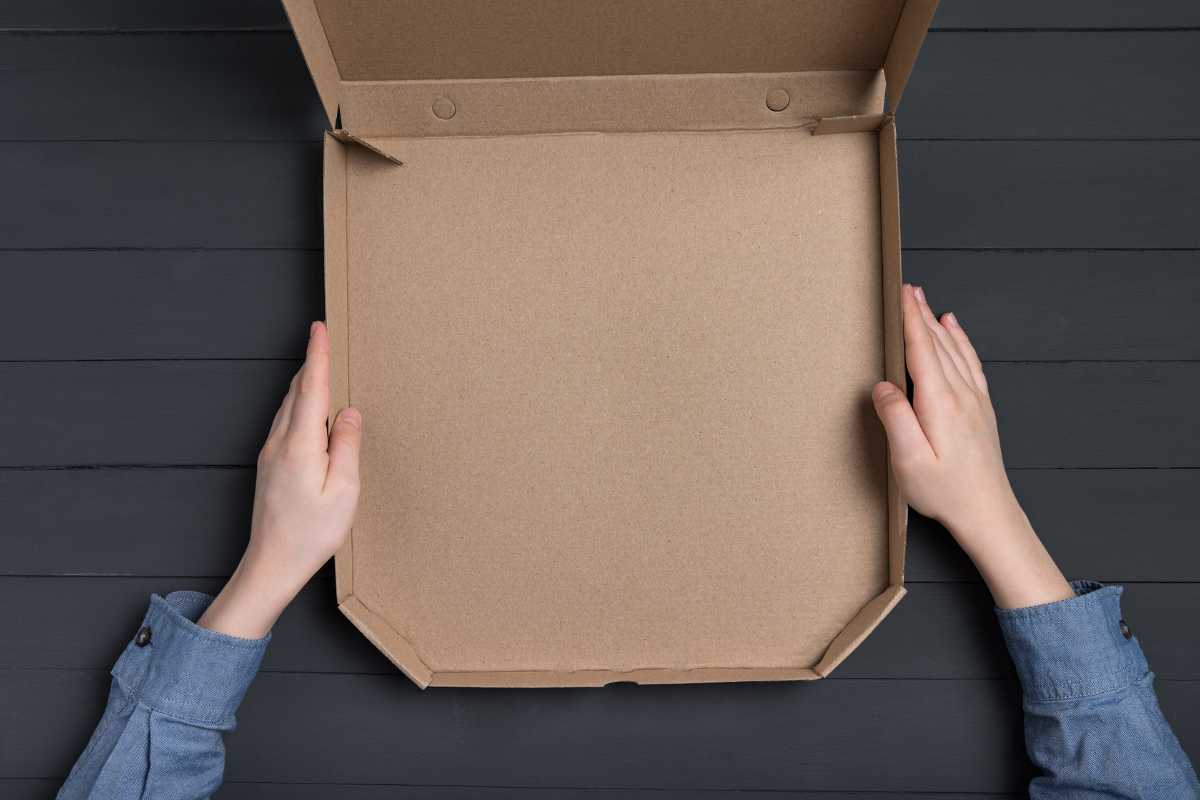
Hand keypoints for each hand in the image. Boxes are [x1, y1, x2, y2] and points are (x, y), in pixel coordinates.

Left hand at [199, 321, 362, 637]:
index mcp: (301, 445)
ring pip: (288, 406)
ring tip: (318, 366)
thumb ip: (346, 446)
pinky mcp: (268, 465)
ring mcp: (270, 453)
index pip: (312, 389)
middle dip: (311, 362)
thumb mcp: (344, 491)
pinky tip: (306, 409)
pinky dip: (297, 404)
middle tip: (321, 337)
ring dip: (304, 383)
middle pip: (296, 392)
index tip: (319, 327)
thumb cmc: (312, 534)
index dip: (317, 356)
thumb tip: (348, 411)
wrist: (272, 563)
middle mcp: (280, 443)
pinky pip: (283, 422)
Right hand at [871, 285, 1072, 608]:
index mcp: (940, 403)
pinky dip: (961, 341)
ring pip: (955, 349)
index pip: (922, 350)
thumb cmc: (945, 492)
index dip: (910, 320)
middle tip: (908, 288)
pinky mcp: (981, 410)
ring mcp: (975, 400)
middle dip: (921, 314)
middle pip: (939, 343)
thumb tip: (882, 386)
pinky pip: (971, 364)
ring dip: (938, 323)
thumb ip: (896, 419)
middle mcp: (961, 395)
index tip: (902, 294)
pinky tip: (955, 331)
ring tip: (925, 302)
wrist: (988, 512)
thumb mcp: (909, 461)